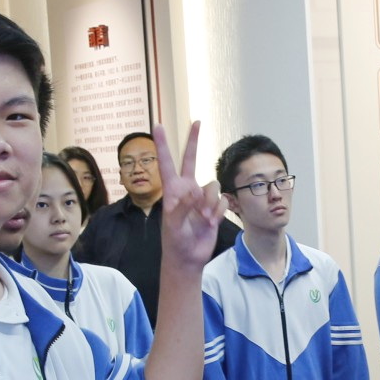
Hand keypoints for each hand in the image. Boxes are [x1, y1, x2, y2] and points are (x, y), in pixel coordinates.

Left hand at [153, 122, 225, 271]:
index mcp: (172, 190)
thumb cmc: (175, 241)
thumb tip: (194, 192)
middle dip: (193, 140)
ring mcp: (201, 198)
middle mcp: (187, 189)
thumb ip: (182, 206)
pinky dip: (217, 212)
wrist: (188, 257)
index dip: (162, 144)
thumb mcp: (173, 224)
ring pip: (213, 185)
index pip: (167, 162)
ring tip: (204, 218)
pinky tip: (210, 222)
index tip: (157, 126)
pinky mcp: (213, 208)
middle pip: (191, 159)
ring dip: (210, 202)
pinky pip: (221, 201)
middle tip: (197, 122)